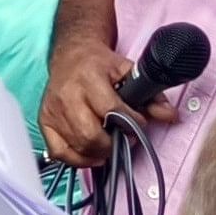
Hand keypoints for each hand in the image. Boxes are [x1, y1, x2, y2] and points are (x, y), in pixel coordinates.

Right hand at [37, 36, 137, 166]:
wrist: (72, 55)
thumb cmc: (100, 65)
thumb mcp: (128, 72)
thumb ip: (150, 95)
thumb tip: (170, 115)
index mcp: (89, 78)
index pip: (111, 110)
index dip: (131, 123)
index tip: (139, 124)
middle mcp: (67, 94)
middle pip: (91, 135)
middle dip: (113, 143)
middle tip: (124, 138)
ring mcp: (53, 110)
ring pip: (78, 147)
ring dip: (99, 153)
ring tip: (110, 144)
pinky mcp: (44, 121)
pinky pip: (59, 152)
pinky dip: (76, 159)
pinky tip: (90, 153)